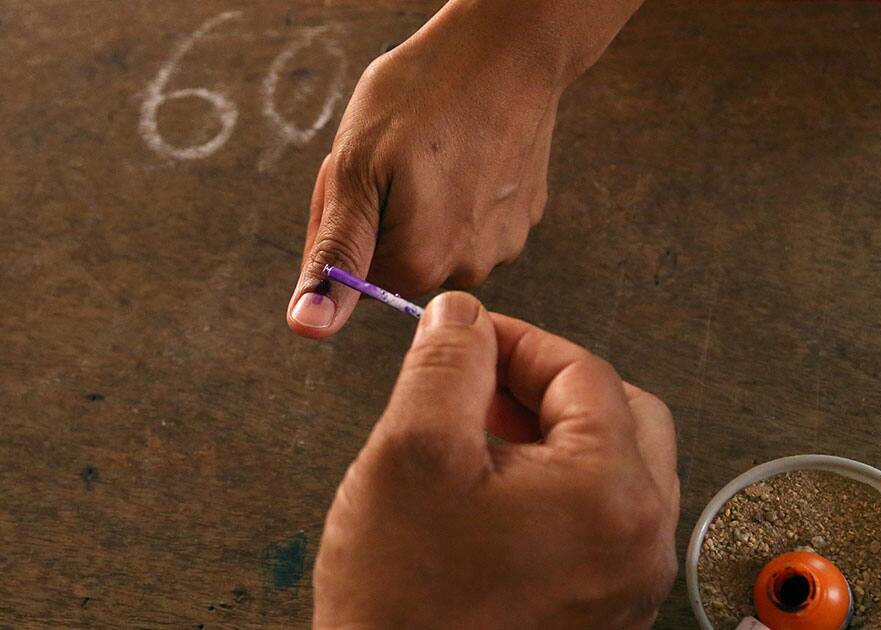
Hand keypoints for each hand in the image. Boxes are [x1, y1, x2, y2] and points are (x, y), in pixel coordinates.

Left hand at [287, 3, 559, 337]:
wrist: (509, 47)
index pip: (358, 275)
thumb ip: (334, 256)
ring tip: (434, 148)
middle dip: (387, 216)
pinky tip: (465, 150)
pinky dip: (463, 192)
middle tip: (396, 155)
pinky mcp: (525, 217)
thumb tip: (309, 326)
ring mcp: (505, 243)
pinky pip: (475, 220)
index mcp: (421, 265)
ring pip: (439, 240)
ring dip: (426, 204)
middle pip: (402, 260)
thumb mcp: (354, 169)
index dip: (351, 221)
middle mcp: (470, 269)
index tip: (367, 175)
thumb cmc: (425, 92)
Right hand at [313, 292, 679, 628]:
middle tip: (478, 387)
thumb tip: (463, 316)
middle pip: (618, 415)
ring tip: (477, 439)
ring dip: (550, 435)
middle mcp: (642, 542)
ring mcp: (628, 583)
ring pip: (612, 466)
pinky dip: (556, 487)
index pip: (583, 372)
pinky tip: (492, 494)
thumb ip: (447, 362)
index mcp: (613, 494)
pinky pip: (599, 519)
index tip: (466, 336)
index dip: (517, 341)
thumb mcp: (411, 452)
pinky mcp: (604, 609)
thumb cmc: (401, 602)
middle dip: (545, 387)